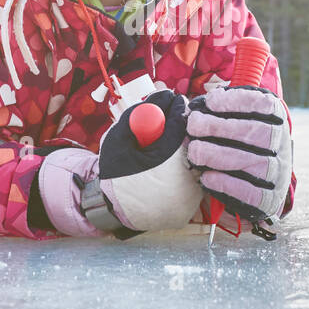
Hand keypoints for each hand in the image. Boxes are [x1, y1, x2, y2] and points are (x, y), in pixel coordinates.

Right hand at [37, 90, 203, 237]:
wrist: (113, 213)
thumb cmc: (115, 173)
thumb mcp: (118, 139)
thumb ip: (140, 114)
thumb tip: (163, 96)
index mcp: (164, 162)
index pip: (179, 124)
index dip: (176, 108)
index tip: (173, 98)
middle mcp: (184, 180)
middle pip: (193, 140)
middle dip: (182, 126)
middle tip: (170, 118)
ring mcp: (192, 195)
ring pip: (195, 158)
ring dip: (183, 147)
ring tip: (162, 151)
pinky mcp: (194, 204)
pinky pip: (193, 176)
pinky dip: (183, 167)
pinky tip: (166, 169)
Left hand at [185, 85, 292, 222]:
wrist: (259, 182)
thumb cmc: (240, 143)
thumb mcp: (238, 121)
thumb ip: (221, 112)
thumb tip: (194, 109)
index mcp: (276, 120)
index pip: (265, 105)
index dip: (237, 101)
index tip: (211, 102)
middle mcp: (282, 144)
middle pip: (257, 133)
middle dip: (220, 127)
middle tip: (194, 125)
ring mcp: (278, 172)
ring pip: (255, 163)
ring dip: (219, 155)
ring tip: (195, 150)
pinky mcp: (269, 198)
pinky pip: (252, 193)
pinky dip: (227, 184)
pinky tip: (207, 177)